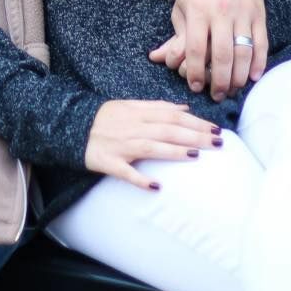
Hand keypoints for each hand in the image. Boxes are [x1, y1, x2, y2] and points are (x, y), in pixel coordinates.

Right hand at [84, 100, 220, 189]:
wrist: (72, 125)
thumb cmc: (105, 117)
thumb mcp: (130, 105)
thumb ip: (157, 107)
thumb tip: (184, 109)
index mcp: (139, 112)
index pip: (172, 116)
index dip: (196, 122)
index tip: (217, 129)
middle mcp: (133, 127)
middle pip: (167, 130)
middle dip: (194, 136)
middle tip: (218, 143)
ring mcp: (121, 145)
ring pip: (151, 147)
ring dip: (173, 152)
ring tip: (195, 156)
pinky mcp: (109, 162)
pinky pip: (125, 172)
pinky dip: (140, 179)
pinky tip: (156, 186)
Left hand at [149, 0, 267, 101]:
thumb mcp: (181, 8)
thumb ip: (175, 36)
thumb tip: (157, 59)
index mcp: (198, 10)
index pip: (195, 48)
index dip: (195, 71)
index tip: (195, 87)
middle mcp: (221, 13)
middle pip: (222, 55)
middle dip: (219, 81)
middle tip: (216, 95)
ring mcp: (242, 14)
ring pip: (243, 53)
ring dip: (238, 77)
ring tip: (232, 90)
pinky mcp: (259, 16)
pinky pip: (261, 44)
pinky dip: (258, 64)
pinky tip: (252, 78)